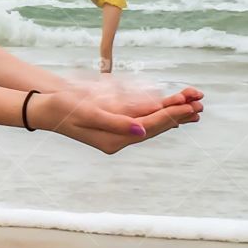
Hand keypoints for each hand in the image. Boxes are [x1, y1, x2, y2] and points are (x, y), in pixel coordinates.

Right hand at [27, 79, 203, 154]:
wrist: (48, 110)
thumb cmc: (65, 109)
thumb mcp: (90, 113)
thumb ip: (116, 122)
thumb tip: (142, 130)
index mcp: (114, 140)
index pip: (148, 126)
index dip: (168, 116)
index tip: (187, 107)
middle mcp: (119, 140)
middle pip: (154, 128)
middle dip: (176, 116)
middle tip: (199, 106)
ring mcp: (118, 133)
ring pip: (152, 125)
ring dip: (172, 116)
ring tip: (194, 108)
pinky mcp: (116, 125)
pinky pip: (143, 121)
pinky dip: (159, 115)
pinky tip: (170, 112)